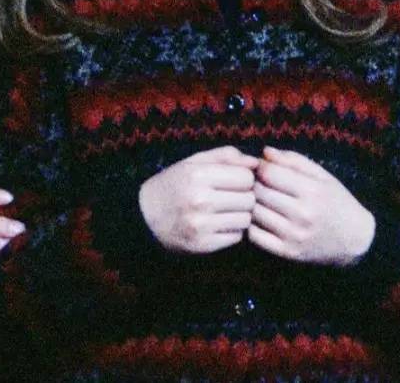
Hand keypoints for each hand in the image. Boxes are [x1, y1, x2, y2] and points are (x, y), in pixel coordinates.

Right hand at [138, 146, 259, 253]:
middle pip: (249, 199)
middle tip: (232, 197)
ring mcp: (201, 224)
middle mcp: (200, 200)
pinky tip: (219, 224)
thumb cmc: (172, 185)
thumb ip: (225, 156)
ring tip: (226, 210)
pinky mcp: (202, 244)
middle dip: (245, 197)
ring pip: (246, 219)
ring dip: (240, 214)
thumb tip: (256, 162)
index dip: (244, 178)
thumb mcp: (192, 163)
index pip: (246, 176)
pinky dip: (232, 230)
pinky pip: (236, 237)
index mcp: (197, 175)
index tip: (235, 181)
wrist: (143, 217)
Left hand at [247, 147, 374, 266]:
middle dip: (254, 184)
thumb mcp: (322, 176)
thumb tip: (265, 152)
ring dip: (252, 203)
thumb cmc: (337, 202)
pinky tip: (261, 218)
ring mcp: (294, 235)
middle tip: (257, 182)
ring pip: (254, 213)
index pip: (269, 173)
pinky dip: (252, 224)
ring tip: (259, 199)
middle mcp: (302, 214)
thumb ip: (294, 161)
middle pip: (259, 192)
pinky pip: (255, 236)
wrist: (355, 239)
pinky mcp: (287, 252)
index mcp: (312, 191)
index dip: (260, 167)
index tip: (262, 167)